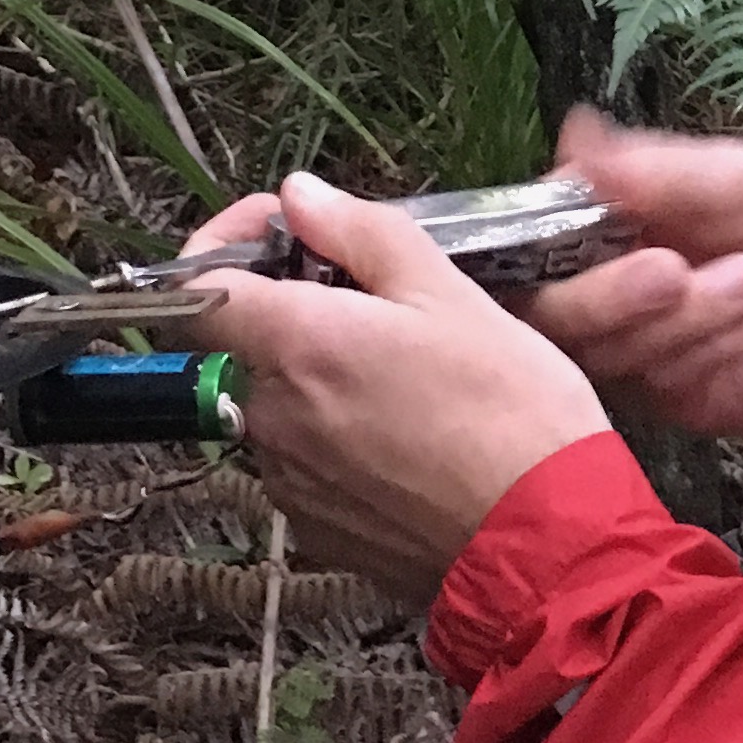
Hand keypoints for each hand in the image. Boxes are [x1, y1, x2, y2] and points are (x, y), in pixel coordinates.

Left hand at [181, 173, 610, 608]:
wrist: (546, 546)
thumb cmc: (510, 414)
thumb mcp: (453, 296)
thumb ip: (364, 235)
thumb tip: (303, 196)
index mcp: (296, 344)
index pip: (197, 289)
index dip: (221, 245)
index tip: (274, 231)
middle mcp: (271, 416)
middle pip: (244, 345)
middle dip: (295, 311)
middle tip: (376, 301)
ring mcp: (287, 480)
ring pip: (279, 404)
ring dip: (321, 377)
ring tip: (409, 377)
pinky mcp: (314, 527)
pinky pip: (306, 461)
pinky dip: (339, 436)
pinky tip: (411, 437)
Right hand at [512, 108, 742, 437]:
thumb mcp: (736, 177)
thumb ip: (657, 168)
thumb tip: (574, 135)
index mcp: (595, 220)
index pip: (533, 236)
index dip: (550, 240)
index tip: (601, 228)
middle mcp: (591, 285)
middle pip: (554, 311)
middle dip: (615, 295)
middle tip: (677, 271)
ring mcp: (622, 346)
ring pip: (611, 350)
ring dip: (691, 316)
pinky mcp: (660, 397)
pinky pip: (663, 383)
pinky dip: (719, 346)